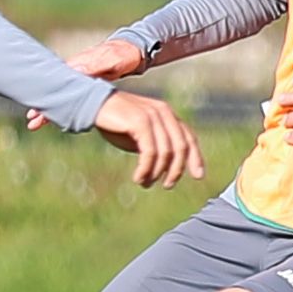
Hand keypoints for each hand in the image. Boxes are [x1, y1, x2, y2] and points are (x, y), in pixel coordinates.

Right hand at [26, 38, 146, 131]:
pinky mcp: (83, 82)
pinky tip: (54, 116)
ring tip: (36, 122)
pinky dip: (61, 105)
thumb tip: (75, 70)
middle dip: (43, 103)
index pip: (58, 80)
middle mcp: (76, 69)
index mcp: (80, 63)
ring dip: (49, 107)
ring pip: (60, 93)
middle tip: (31, 118)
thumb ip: (96, 65)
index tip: (37, 106)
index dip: (48, 94)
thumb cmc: (124, 56)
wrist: (131, 50)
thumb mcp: (112, 60)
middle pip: (55, 88)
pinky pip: (69, 94)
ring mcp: (79, 75)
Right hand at [89, 89, 203, 188]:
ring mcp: (153, 115)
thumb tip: (170, 168)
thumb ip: (158, 145)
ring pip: (166, 152)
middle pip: (181, 147)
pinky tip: (138, 177)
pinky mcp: (140, 121)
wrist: (94, 106)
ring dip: (156, 172)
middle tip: (167, 185)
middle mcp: (164, 113)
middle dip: (176, 170)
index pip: (189, 138)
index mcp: (168, 115)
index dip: (196, 158)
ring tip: (146, 183)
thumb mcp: (142, 135)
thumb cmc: (118, 123)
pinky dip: (146, 168)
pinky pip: (150, 151)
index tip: (198, 176)